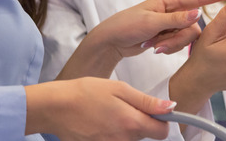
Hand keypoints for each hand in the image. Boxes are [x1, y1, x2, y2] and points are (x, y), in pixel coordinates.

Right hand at [25, 77, 175, 139]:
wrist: (55, 107)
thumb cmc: (86, 93)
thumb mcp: (120, 89)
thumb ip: (147, 101)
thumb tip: (171, 108)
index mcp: (131, 123)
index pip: (162, 132)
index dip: (162, 121)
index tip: (154, 111)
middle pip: (145, 135)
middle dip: (141, 123)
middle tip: (124, 107)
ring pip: (130, 140)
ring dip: (127, 129)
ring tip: (110, 113)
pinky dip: (112, 135)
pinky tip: (101, 123)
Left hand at [59, 0, 225, 79]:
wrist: (110, 41)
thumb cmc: (126, 26)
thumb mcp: (150, 23)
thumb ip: (175, 20)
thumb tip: (198, 13)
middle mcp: (175, 8)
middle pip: (194, 25)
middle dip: (178, 38)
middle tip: (158, 43)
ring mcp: (173, 21)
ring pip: (188, 36)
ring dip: (172, 44)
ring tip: (152, 45)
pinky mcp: (170, 33)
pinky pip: (180, 42)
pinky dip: (168, 47)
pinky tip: (153, 47)